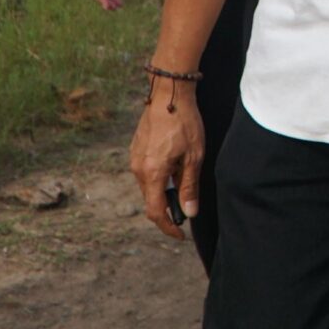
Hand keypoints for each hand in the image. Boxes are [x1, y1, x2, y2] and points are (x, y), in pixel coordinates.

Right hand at [128, 82, 205, 241]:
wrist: (169, 93)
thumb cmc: (184, 123)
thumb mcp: (194, 157)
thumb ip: (189, 186)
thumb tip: (189, 213)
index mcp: (152, 173)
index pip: (156, 212)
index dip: (167, 227)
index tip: (180, 235)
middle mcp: (138, 169)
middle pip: (150, 201)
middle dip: (166, 211)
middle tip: (185, 213)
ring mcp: (134, 158)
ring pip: (148, 186)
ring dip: (163, 193)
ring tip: (182, 185)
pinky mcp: (135, 149)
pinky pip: (145, 172)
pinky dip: (158, 179)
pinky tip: (173, 169)